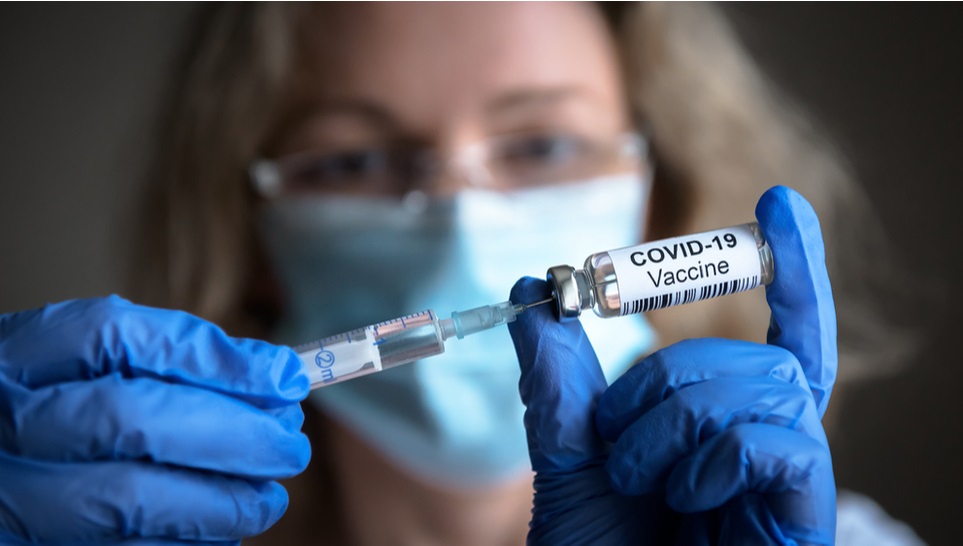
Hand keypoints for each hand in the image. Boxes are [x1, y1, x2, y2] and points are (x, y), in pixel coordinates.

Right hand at [0, 296, 310, 544]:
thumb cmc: (58, 415)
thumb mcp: (90, 370)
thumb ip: (172, 363)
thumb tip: (278, 376)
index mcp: (16, 357)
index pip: (114, 335)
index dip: (210, 357)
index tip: (285, 378)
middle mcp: (2, 423)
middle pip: (129, 417)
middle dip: (230, 433)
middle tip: (290, 446)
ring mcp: (5, 499)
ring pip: (127, 500)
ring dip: (220, 502)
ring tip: (268, 498)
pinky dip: (188, 544)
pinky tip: (220, 532)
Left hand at [508, 186, 836, 544]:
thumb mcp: (564, 454)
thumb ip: (555, 376)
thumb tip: (531, 290)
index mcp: (723, 427)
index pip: (777, 336)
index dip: (790, 272)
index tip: (781, 206)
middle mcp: (765, 443)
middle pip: (755, 354)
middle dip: (668, 377)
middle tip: (615, 434)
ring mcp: (787, 480)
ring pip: (760, 384)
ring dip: (676, 419)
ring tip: (638, 477)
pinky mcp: (802, 513)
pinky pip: (777, 439)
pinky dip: (713, 454)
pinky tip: (684, 498)